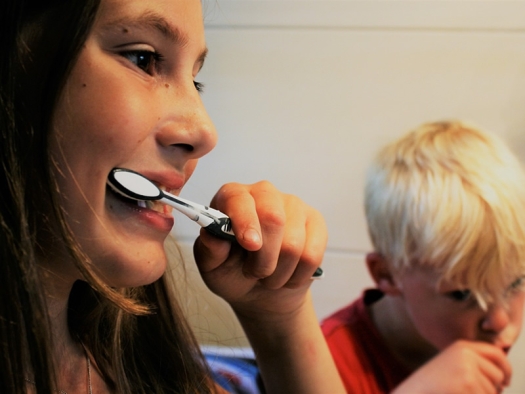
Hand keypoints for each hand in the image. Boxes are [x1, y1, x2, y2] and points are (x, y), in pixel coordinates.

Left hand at [193, 180, 326, 318]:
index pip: (240, 200)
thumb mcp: (212, 267)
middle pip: (273, 219)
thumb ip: (210, 250)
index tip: (249, 245)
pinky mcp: (315, 221)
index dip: (246, 222)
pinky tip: (289, 275)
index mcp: (232, 197)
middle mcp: (263, 193)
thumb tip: (212, 234)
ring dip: (279, 273)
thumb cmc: (232, 272)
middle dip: (264, 258)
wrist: (260, 291)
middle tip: (255, 273)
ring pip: (294, 243)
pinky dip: (298, 275)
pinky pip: (312, 254)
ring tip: (269, 277)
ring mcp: (293, 204)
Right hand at [392, 341, 510, 393]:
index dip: (506, 368)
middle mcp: (466, 354)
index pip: (496, 354)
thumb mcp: (452, 365)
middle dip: (492, 388)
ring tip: (458, 393)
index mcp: (462, 346)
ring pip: (493, 391)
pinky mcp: (468, 384)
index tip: (506, 380)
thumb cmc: (431, 385)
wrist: (413, 392)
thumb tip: (503, 376)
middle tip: (471, 392)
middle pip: (498, 374)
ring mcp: (468, 369)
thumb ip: (474, 364)